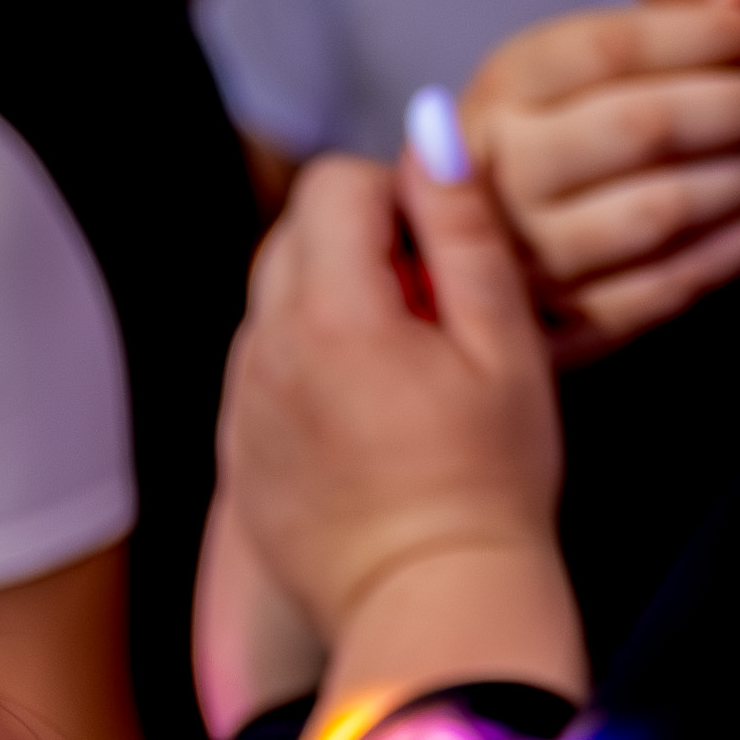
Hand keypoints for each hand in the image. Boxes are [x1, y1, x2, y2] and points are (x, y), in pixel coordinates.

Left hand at [220, 136, 561, 655]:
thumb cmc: (487, 483)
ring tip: (408, 374)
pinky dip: (309, 367)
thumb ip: (463, 230)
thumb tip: (431, 129)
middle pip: (294, 235)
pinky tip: (372, 421)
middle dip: (362, 245)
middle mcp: (263, 349)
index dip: (398, 196)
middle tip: (436, 312)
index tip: (447, 254)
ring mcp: (240, 404)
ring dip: (335, 307)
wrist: (432, 610)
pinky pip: (263, 371)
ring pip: (275, 302)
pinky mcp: (236, 452)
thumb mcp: (503, 345)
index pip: (333, 183)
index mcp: (329, 311)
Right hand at [454, 0, 739, 361]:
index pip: (619, 46)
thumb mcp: (566, 70)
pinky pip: (669, 285)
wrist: (463, 250)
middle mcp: (504, 166)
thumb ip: (652, 38)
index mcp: (505, 85)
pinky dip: (739, 245)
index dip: (722, 33)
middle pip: (644, 125)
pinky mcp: (565, 321)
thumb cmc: (544, 139)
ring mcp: (529, 251)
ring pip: (661, 209)